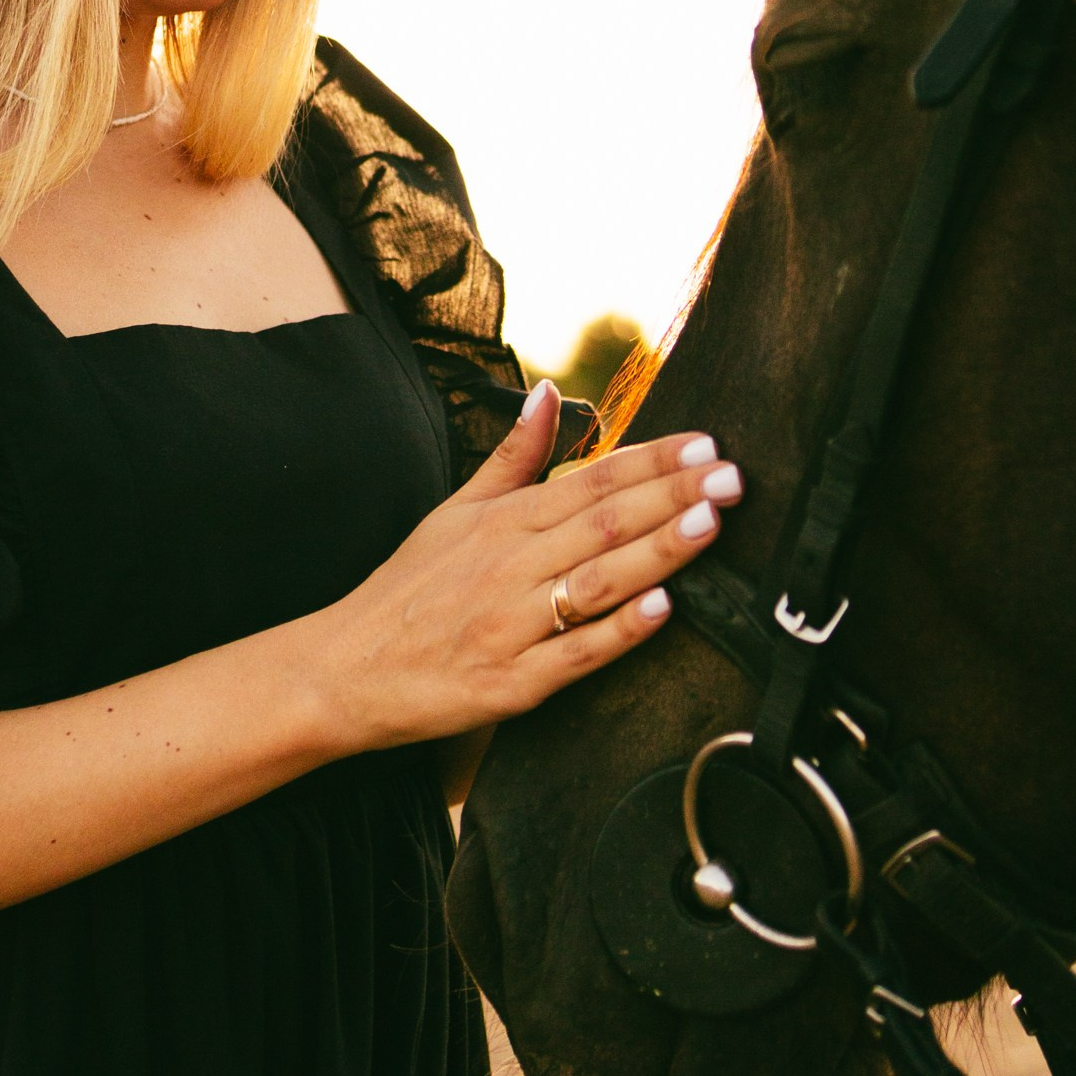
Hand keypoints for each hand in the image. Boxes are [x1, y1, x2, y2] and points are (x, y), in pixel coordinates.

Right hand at [302, 381, 741, 754]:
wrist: (343, 670)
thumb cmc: (406, 591)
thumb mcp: (453, 511)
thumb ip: (512, 456)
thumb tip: (549, 392)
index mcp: (502, 523)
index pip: (590, 480)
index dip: (652, 460)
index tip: (704, 443)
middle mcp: (509, 567)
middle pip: (604, 522)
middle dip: (674, 495)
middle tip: (732, 475)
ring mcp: (512, 626)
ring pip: (598, 581)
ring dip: (659, 551)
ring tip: (710, 523)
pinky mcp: (512, 683)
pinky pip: (576, 655)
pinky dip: (620, 631)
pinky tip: (663, 609)